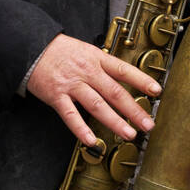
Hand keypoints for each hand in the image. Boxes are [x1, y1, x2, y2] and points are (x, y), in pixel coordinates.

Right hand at [26, 33, 161, 145]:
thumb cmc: (60, 51)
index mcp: (96, 59)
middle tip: (148, 124)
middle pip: (115, 92)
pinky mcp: (56, 96)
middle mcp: (87, 72)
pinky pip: (70, 115)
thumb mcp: (86, 50)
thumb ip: (102, 65)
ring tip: (129, 134)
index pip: (124, 70)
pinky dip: (81, 129)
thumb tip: (122, 79)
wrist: (32, 48)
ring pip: (97, 105)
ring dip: (115, 121)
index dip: (142, 80)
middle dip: (134, 110)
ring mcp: (72, 84)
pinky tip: (92, 140)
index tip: (157, 91)